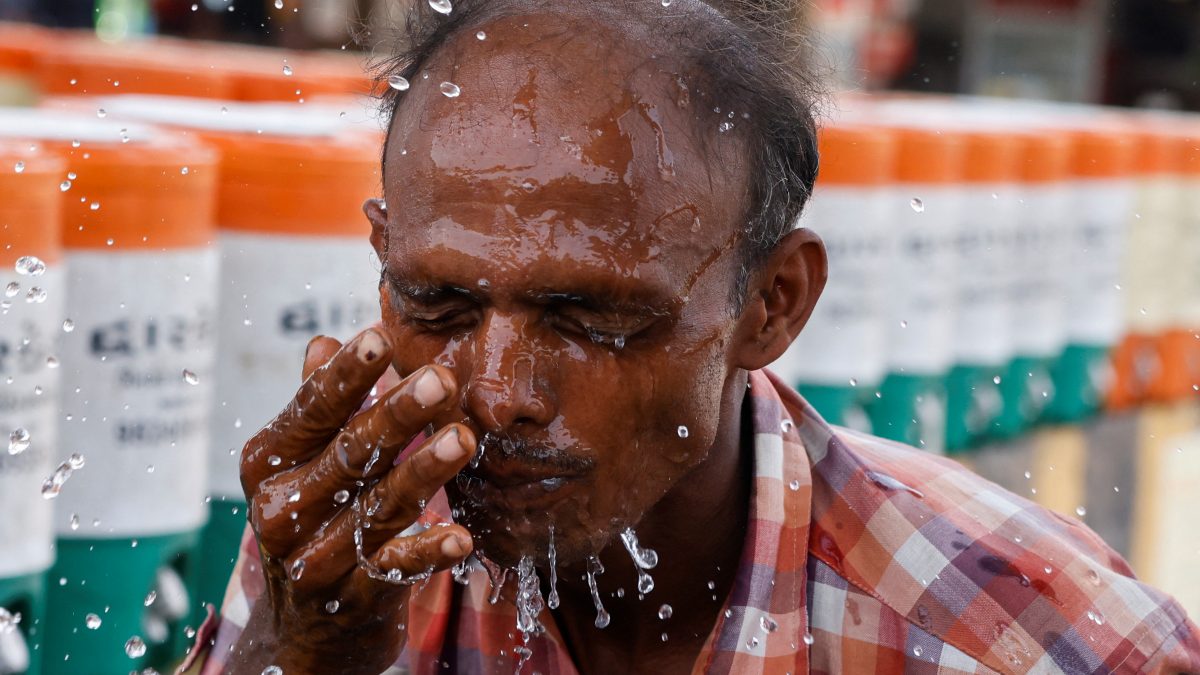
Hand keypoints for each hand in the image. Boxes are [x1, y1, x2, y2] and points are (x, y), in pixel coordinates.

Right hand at [226, 328, 475, 673]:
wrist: (304, 633)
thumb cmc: (312, 523)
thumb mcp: (302, 466)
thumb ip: (317, 407)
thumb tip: (323, 341)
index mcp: (268, 466)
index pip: (310, 412)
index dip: (345, 376)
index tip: (379, 337)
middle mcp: (282, 512)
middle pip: (348, 454)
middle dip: (397, 415)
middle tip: (441, 380)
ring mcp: (315, 559)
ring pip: (377, 507)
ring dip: (423, 472)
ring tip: (463, 439)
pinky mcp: (353, 598)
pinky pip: (396, 569)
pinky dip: (430, 552)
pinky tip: (462, 537)